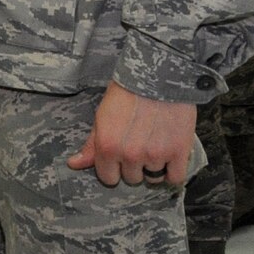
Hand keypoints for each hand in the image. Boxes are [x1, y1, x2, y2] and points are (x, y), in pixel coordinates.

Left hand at [67, 82, 194, 186]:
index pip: (108, 178)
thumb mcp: (102, 115)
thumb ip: (92, 144)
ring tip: (155, 144)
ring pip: (153, 178)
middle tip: (139, 144)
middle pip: (132, 178)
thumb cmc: (127, 92)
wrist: (158, 75)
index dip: (113, 168)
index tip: (119, 158)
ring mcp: (155, 155)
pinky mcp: (179, 152)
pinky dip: (173, 172)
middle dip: (134, 165)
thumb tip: (74, 164)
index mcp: (108, 146)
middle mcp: (130, 155)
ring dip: (153, 166)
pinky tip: (170, 158)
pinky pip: (175, 178)